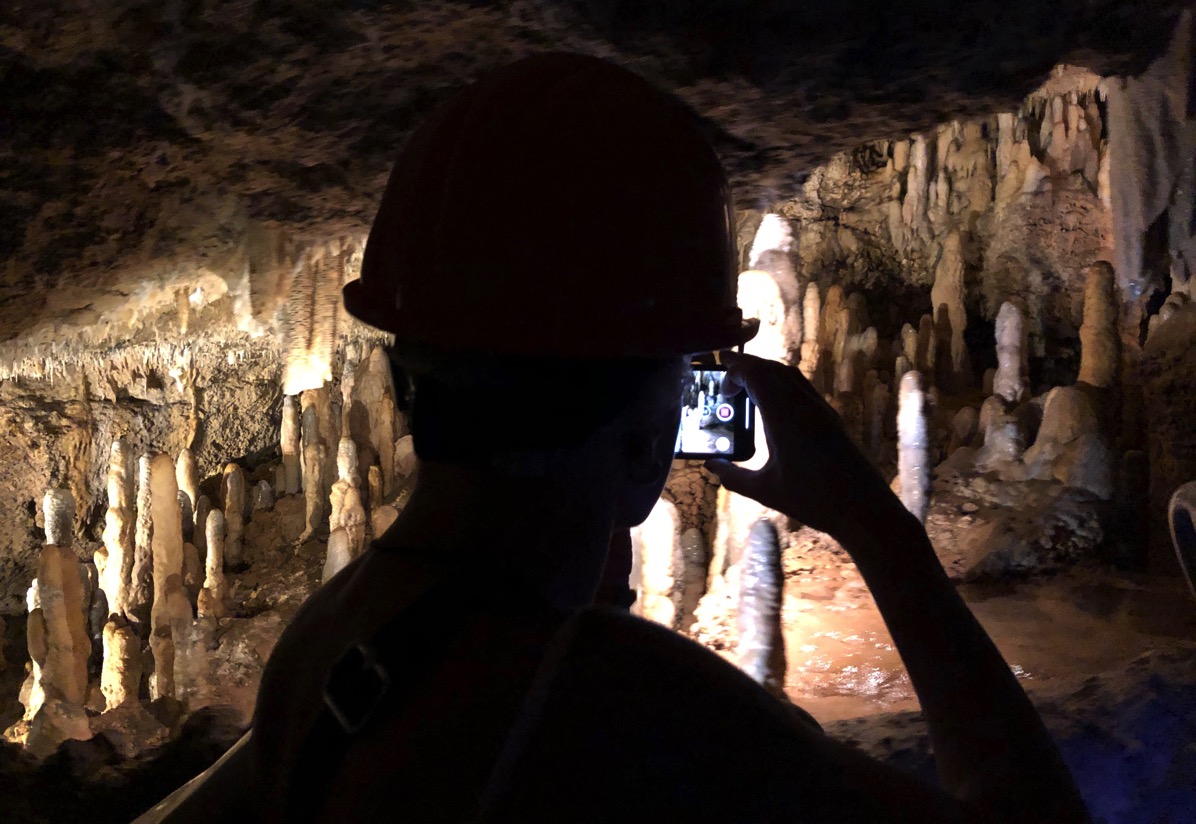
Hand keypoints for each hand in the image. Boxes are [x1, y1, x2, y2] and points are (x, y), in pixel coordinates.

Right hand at [705, 351, 900, 538]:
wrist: (863, 506)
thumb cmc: (813, 499)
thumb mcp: (765, 490)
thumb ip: (733, 477)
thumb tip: (711, 465)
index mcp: (783, 416)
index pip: (756, 375)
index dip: (734, 372)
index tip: (720, 388)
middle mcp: (802, 404)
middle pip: (772, 369)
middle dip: (747, 365)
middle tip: (726, 366)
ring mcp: (819, 409)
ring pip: (789, 375)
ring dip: (766, 372)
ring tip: (746, 382)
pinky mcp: (830, 417)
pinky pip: (801, 387)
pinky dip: (782, 383)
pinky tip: (774, 402)